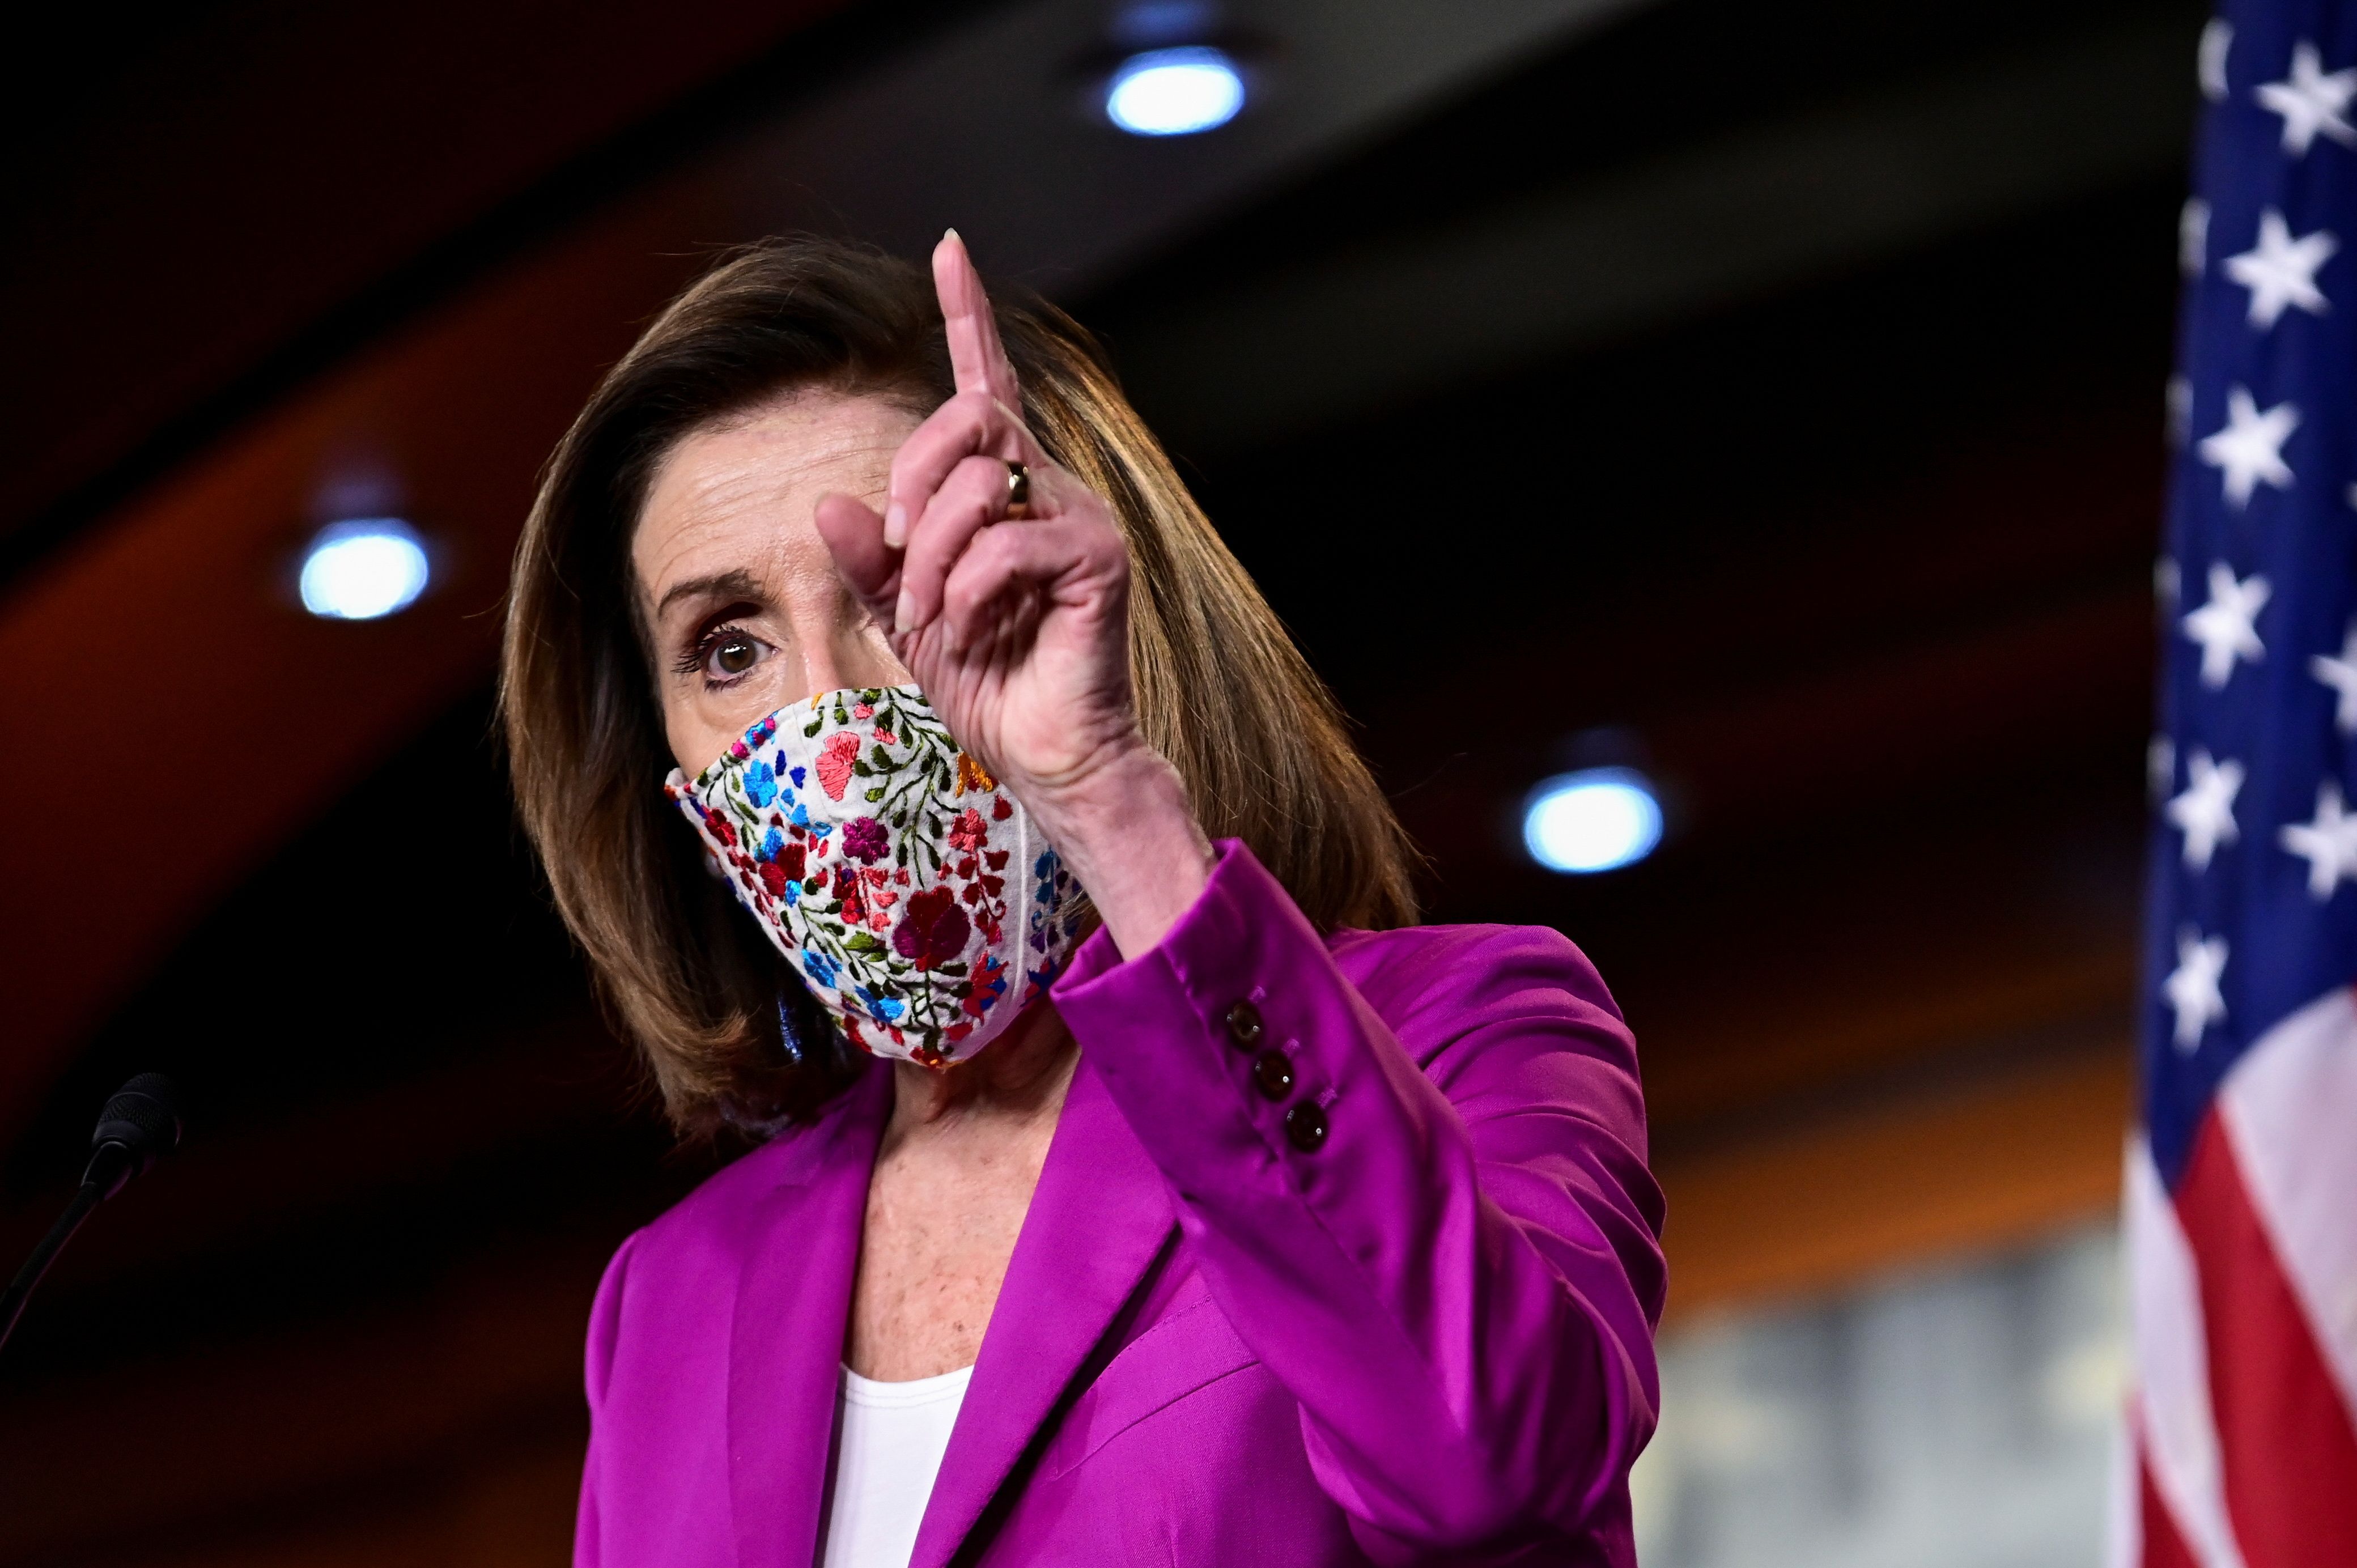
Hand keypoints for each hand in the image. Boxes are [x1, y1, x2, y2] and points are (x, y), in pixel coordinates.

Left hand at [813, 232, 1209, 953]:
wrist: (1048, 755)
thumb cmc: (988, 683)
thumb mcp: (908, 614)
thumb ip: (872, 560)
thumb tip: (829, 506)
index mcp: (1007, 490)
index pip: (987, 381)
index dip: (966, 314)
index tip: (948, 250)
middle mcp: (1051, 485)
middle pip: (970, 418)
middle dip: (913, 481)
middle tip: (899, 554)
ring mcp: (1080, 517)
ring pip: (981, 484)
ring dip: (933, 557)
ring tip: (937, 618)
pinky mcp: (1098, 557)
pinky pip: (1009, 542)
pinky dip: (971, 588)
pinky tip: (973, 628)